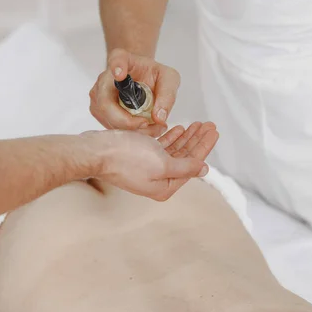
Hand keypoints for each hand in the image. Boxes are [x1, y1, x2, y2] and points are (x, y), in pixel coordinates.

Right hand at [86, 121, 218, 200]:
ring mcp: (148, 169)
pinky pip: (160, 148)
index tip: (214, 131)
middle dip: (198, 140)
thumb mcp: (162, 164)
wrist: (97, 151)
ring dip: (186, 137)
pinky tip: (178, 128)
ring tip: (197, 124)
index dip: (204, 146)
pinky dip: (170, 137)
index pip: (193, 164)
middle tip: (209, 125)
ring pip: (174, 151)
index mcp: (165, 186)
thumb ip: (185, 167)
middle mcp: (158, 180)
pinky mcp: (139, 158)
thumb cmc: (126, 158)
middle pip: (185, 157)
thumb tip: (203, 169)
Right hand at [89, 48, 180, 137]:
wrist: (142, 79)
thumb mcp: (169, 79)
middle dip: (128, 122)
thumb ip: (168, 95)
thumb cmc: (154, 76)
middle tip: (148, 125)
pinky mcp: (98, 111)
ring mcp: (98, 95)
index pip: (116, 60)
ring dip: (130, 130)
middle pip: (106, 103)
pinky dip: (127, 132)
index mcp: (122, 60)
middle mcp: (104, 77)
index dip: (116, 67)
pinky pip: (109, 125)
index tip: (120, 74)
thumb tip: (159, 118)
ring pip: (108, 118)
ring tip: (151, 128)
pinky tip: (142, 128)